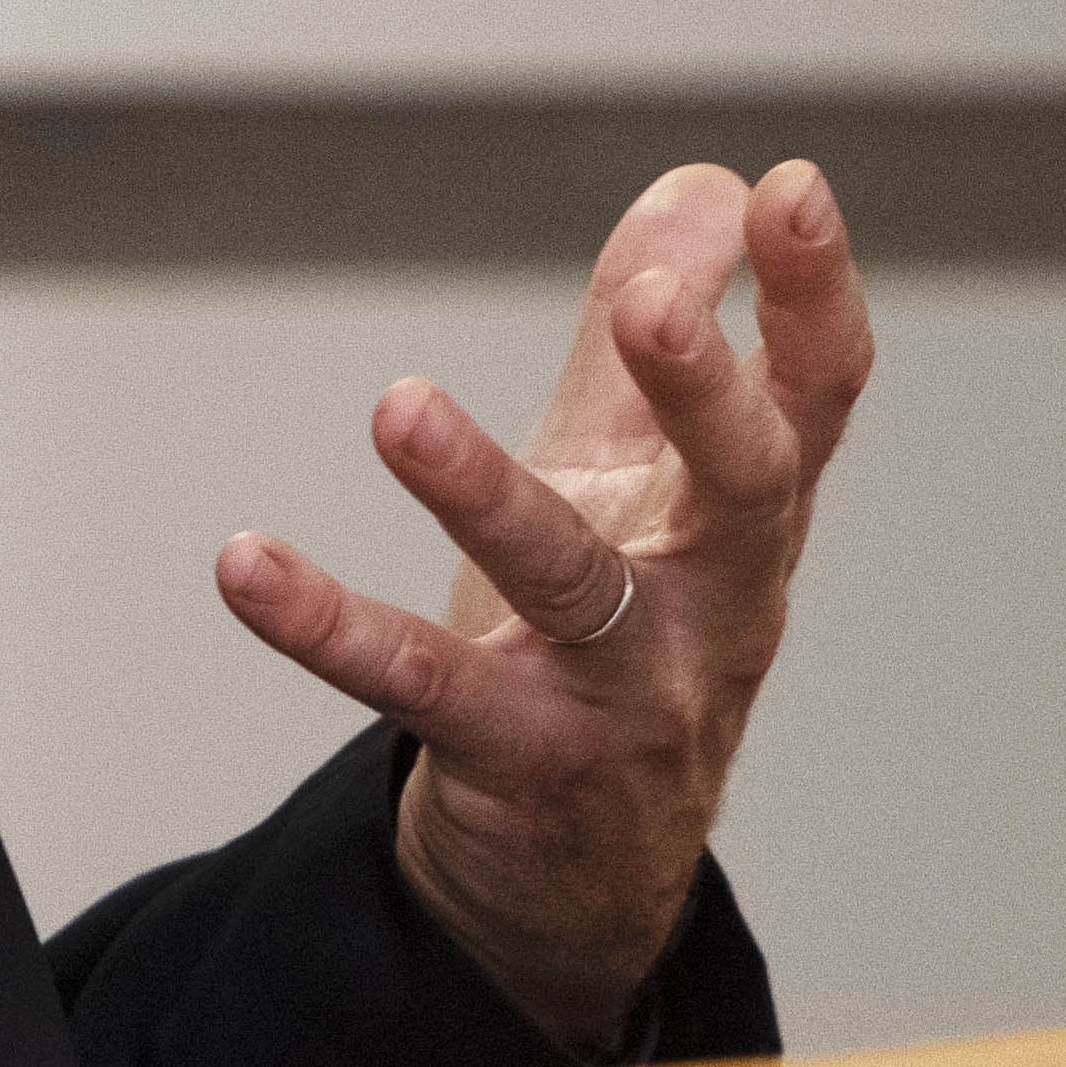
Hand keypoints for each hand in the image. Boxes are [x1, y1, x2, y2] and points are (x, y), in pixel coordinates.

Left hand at [212, 159, 864, 1052]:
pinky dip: (328, 625)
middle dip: (704, 392)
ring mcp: (623, 693)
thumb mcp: (641, 488)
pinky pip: (419, 688)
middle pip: (746, 489)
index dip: (818, 295)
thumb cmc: (616, 646)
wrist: (577, 881)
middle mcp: (714, 604)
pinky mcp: (517, 761)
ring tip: (399, 408)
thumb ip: (656, 342)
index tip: (793, 188)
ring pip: (569, 583)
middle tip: (653, 304)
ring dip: (483, 491)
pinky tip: (247, 564)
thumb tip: (705, 185)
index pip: (817, 398)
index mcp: (749, 520)